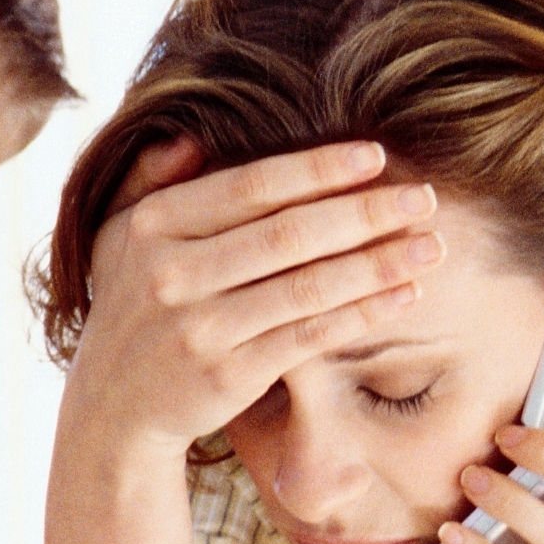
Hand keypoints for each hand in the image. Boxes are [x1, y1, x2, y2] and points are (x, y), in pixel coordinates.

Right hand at [68, 140, 446, 457]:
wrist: (113, 407)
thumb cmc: (133, 308)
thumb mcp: (118, 238)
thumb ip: (149, 180)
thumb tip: (193, 135)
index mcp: (153, 225)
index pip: (249, 186)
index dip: (317, 169)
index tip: (376, 156)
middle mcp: (172, 274)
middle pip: (288, 234)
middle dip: (364, 213)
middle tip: (423, 198)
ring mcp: (201, 327)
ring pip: (307, 286)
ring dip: (377, 264)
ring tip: (430, 246)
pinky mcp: (229, 374)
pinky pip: (310, 335)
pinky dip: (361, 314)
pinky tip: (403, 295)